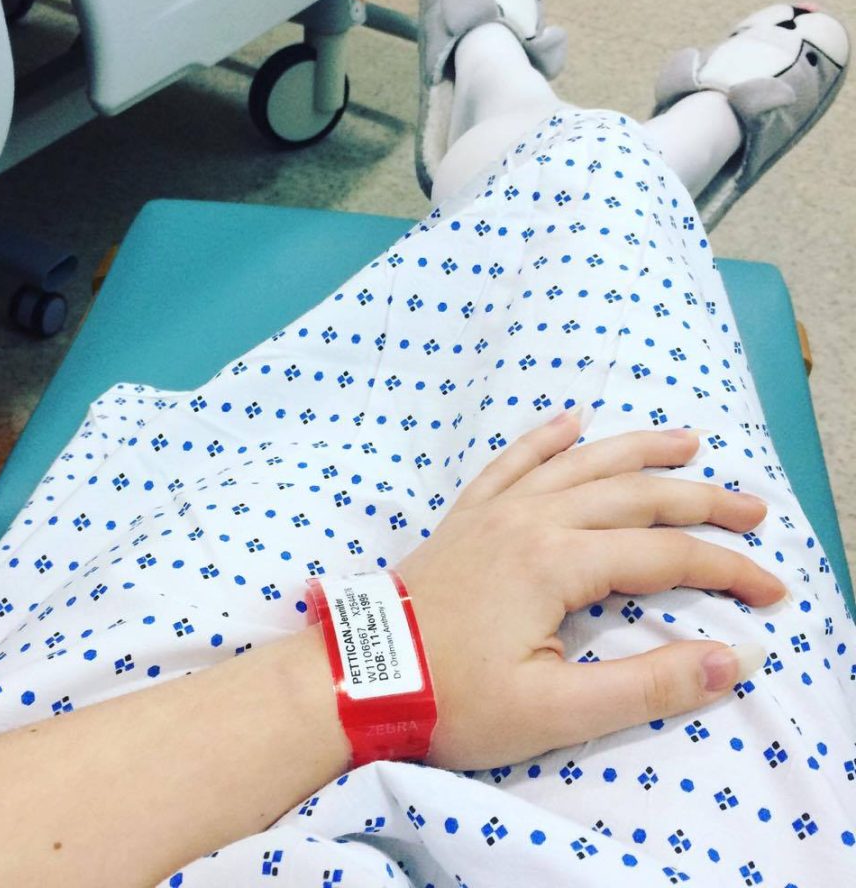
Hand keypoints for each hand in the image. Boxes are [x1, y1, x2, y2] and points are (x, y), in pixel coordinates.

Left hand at [396, 409, 784, 769]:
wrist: (359, 676)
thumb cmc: (452, 698)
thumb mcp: (554, 712)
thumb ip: (645, 685)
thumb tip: (731, 659)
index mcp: (556, 562)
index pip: (665, 554)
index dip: (727, 569)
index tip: (772, 590)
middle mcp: (531, 519)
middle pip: (634, 495)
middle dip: (701, 500)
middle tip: (753, 507)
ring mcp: (496, 511)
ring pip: (581, 465)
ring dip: (638, 450)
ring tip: (687, 438)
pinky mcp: (469, 516)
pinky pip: (513, 461)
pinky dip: (545, 438)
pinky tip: (570, 419)